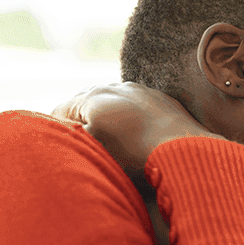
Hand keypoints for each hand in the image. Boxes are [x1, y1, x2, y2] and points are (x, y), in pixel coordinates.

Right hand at [55, 83, 223, 181]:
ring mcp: (142, 91)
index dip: (57, 129)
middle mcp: (116, 88)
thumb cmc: (136, 156)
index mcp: (93, 98)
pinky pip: (138, 103)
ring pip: (113, 99)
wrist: (186, 153)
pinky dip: (129, 114)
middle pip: (86, 100)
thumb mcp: (95, 148)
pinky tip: (133, 129)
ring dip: (104, 113)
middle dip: (78, 117)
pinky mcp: (163, 99)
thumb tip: (61, 129)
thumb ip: (75, 136)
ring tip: (104, 134)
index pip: (62, 110)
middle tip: (78, 139)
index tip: (61, 144)